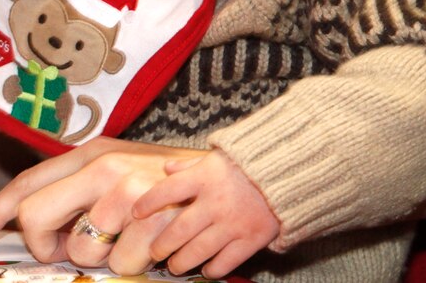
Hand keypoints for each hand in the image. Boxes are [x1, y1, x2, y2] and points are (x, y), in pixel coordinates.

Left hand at [0, 137, 275, 277]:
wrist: (241, 176)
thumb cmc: (171, 178)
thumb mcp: (120, 169)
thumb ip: (78, 189)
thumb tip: (30, 221)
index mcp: (96, 155)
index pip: (29, 184)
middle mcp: (110, 172)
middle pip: (41, 220)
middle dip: (46, 245)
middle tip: (64, 248)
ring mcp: (138, 199)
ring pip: (88, 255)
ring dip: (107, 259)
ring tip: (134, 239)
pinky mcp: (163, 226)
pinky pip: (131, 268)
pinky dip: (144, 265)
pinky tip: (159, 245)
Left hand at [133, 149, 278, 277]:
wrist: (289, 173)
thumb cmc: (250, 164)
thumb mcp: (217, 157)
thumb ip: (190, 166)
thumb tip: (166, 169)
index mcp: (205, 177)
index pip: (167, 191)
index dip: (148, 203)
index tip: (136, 213)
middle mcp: (216, 202)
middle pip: (178, 230)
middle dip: (161, 246)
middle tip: (154, 253)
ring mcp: (233, 223)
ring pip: (198, 251)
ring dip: (181, 262)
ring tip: (173, 266)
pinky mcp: (251, 239)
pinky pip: (225, 262)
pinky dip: (211, 269)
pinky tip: (204, 269)